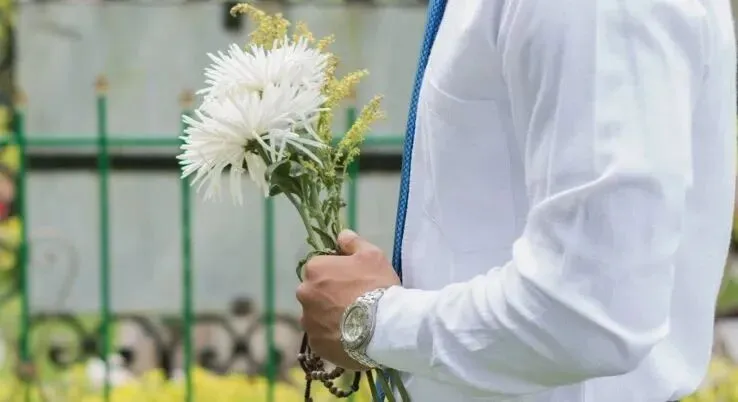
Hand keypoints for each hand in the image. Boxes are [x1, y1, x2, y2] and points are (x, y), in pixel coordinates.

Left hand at [296, 229, 400, 370]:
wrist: (384, 326)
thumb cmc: (376, 286)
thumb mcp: (372, 255)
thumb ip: (353, 242)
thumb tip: (341, 235)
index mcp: (315, 269)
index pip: (319, 267)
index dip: (335, 273)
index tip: (351, 281)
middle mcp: (304, 294)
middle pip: (314, 292)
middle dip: (328, 295)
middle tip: (352, 302)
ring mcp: (308, 321)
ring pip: (315, 315)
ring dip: (328, 317)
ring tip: (352, 322)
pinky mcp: (315, 344)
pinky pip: (321, 336)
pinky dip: (331, 336)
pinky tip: (349, 336)